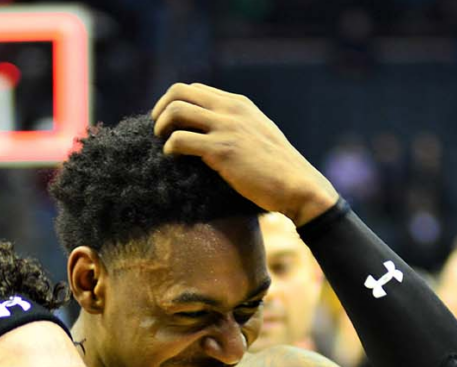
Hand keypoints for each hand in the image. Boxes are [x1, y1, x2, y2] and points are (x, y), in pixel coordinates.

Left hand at [151, 83, 339, 226]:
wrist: (297, 186)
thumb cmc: (278, 169)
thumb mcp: (259, 136)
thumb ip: (238, 127)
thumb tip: (214, 134)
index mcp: (239, 104)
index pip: (195, 90)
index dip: (175, 104)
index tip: (170, 125)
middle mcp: (231, 109)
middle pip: (179, 91)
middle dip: (161, 109)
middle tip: (158, 130)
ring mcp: (227, 127)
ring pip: (176, 110)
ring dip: (161, 126)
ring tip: (162, 143)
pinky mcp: (222, 150)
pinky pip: (181, 140)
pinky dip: (170, 148)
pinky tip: (173, 159)